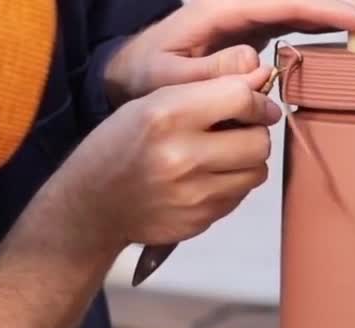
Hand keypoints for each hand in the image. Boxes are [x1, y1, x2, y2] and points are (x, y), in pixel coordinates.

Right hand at [52, 66, 281, 255]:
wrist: (92, 205)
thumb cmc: (122, 145)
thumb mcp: (150, 103)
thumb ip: (205, 91)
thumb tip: (262, 81)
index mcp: (166, 115)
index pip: (240, 98)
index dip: (256, 101)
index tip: (253, 104)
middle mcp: (182, 156)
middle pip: (259, 142)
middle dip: (254, 134)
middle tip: (238, 132)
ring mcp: (193, 194)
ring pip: (257, 172)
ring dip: (247, 162)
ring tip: (222, 156)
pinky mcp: (200, 220)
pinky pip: (240, 196)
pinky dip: (232, 185)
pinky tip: (206, 179)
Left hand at [105, 0, 354, 104]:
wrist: (128, 76)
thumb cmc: (141, 76)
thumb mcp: (163, 79)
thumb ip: (206, 75)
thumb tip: (257, 66)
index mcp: (222, 10)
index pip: (285, 2)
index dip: (328, 8)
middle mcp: (242, 10)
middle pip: (304, 1)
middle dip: (350, 6)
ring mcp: (251, 23)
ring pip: (307, 13)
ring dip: (345, 16)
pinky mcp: (256, 38)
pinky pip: (299, 29)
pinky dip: (328, 31)